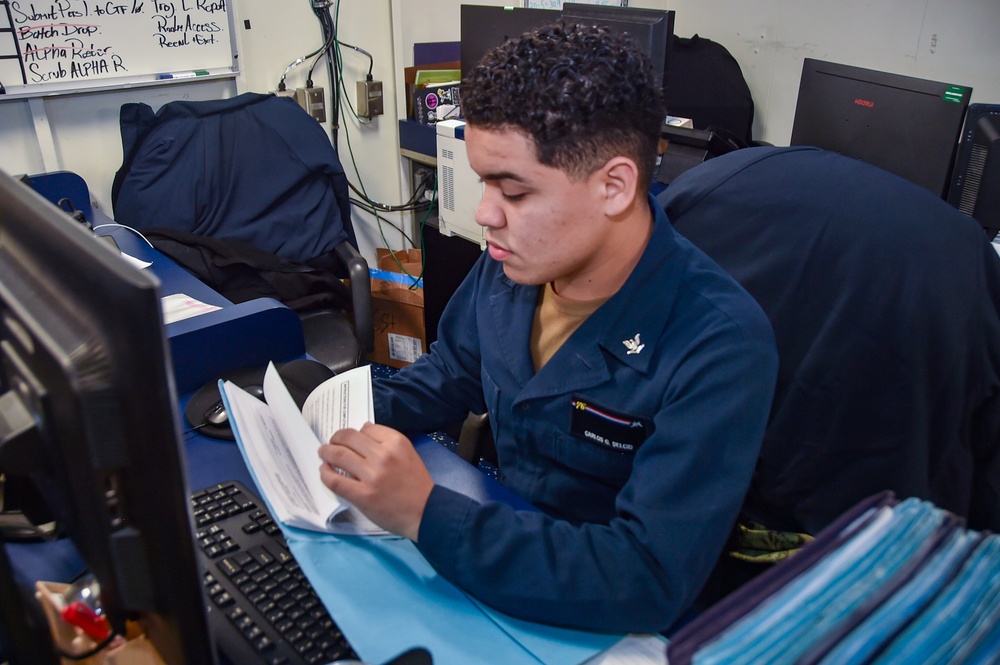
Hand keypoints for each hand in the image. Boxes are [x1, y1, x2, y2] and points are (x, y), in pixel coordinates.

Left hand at [317, 422, 433, 540]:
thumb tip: (363, 429)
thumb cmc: (416, 484)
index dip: (354, 432)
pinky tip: (325, 471)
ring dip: (326, 452)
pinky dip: (326, 474)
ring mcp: (371, 475)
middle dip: (336, 439)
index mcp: (396, 443)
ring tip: (323, 454)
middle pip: (349, 438)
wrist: (424, 512)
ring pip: (338, 455)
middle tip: (331, 443)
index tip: (348, 438)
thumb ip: (387, 441)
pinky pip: (335, 481)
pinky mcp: (362, 495)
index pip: (366, 428)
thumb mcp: (408, 453)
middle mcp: (383, 455)